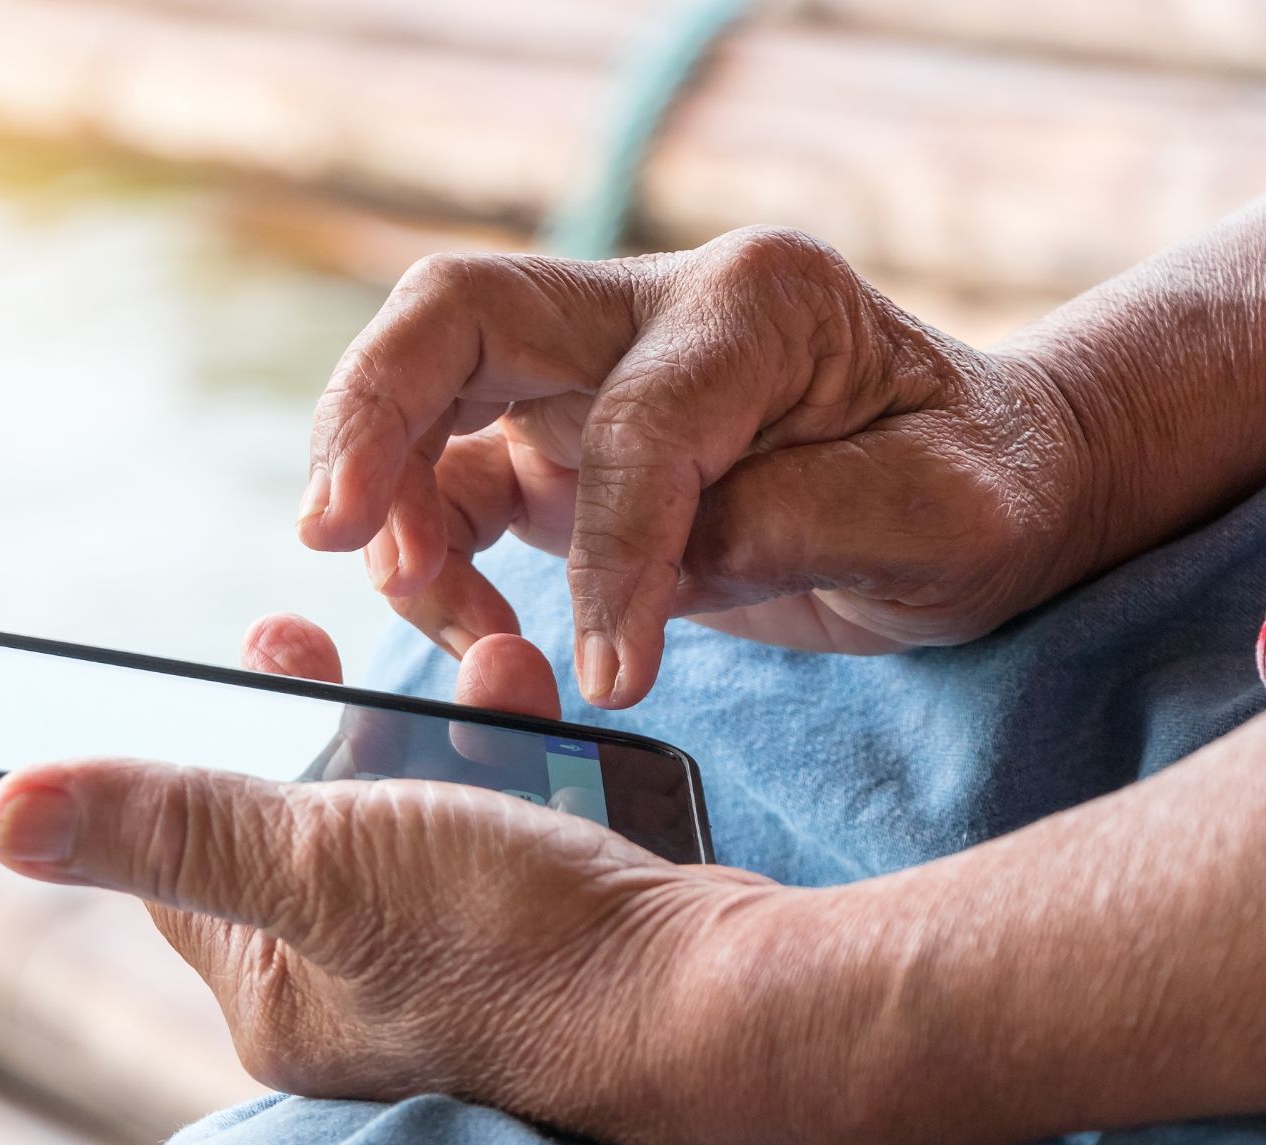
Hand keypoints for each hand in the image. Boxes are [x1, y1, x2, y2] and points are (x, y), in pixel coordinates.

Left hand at [0, 615, 897, 1144]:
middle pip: (293, 817)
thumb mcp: (313, 862)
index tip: (202, 668)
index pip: (184, 860)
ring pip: (397, 802)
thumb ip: (167, 827)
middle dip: (308, 717)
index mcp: (279, 989)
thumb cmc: (512, 935)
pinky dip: (496, 749)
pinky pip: (481, 814)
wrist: (718, 992)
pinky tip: (523, 700)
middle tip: (292, 642)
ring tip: (470, 659)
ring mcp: (445, 956)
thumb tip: (2, 815)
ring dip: (416, 717)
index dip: (181, 755)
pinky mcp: (527, 924)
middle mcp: (352, 985)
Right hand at [296, 227, 1109, 705]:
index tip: (614, 676)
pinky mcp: (555, 444)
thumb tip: (652, 576)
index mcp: (754, 306)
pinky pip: (447, 476)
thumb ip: (807, 525)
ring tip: (420, 600)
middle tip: (326, 530)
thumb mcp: (946, 518)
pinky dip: (424, 548)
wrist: (979, 484)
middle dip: (372, 412)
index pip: (636, 423)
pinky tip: (466, 624)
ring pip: (425, 385)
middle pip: (458, 311)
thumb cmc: (972, 491)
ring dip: (386, 492)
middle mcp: (649, 312)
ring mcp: (588, 373)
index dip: (614, 553)